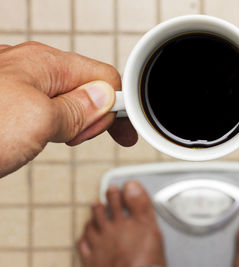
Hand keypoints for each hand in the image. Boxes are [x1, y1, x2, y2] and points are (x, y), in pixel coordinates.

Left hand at [0, 42, 137, 176]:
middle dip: (90, 118)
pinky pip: (43, 112)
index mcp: (44, 63)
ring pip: (64, 104)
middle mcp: (30, 70)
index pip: (104, 78)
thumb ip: (77, 109)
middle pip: (85, 90)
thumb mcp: (38, 120)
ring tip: (51, 138)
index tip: (125, 130)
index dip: (119, 105)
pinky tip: (39, 138)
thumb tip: (104, 99)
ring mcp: (15, 86)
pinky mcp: (6, 105)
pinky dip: (50, 128)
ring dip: (70, 126)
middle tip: (76, 137)